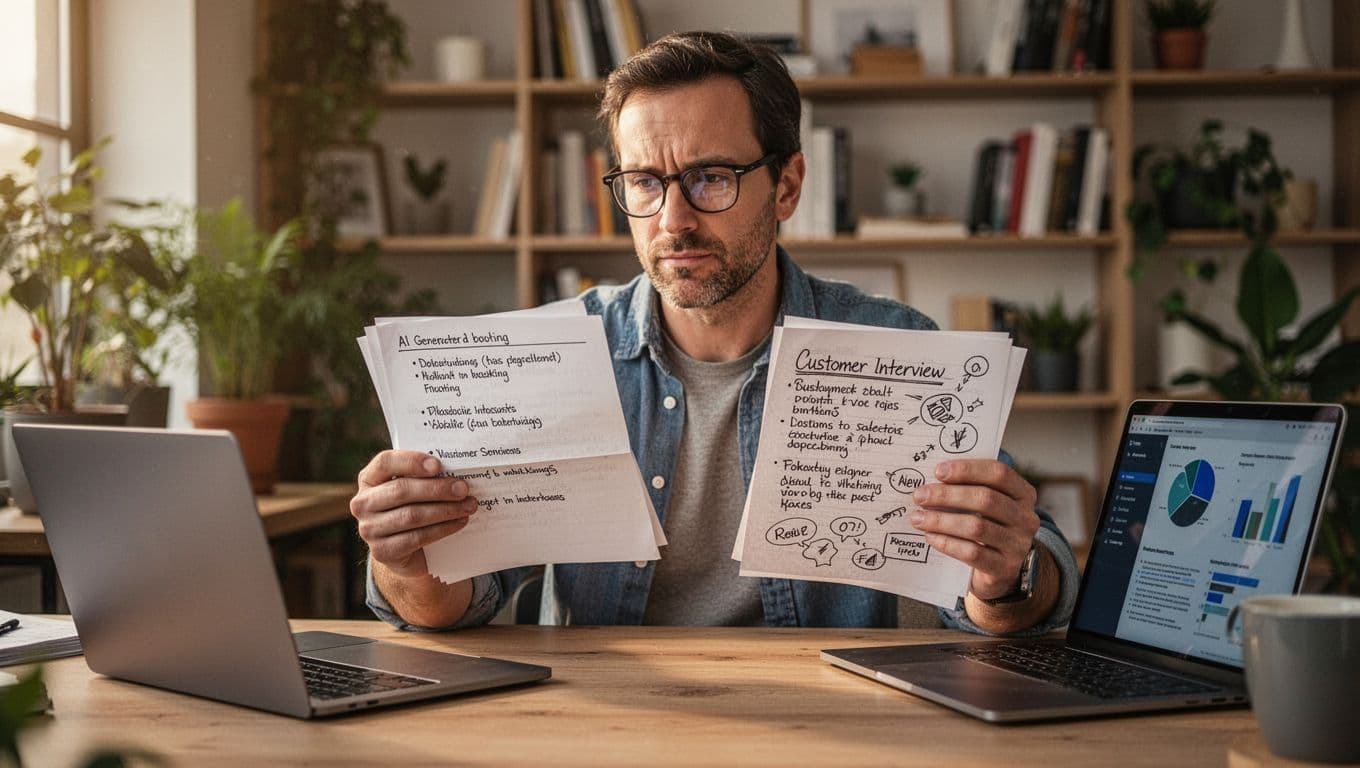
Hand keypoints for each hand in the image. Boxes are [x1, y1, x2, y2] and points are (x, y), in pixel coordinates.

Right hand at [350, 450, 478, 578]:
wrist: (406, 551)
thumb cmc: (413, 507)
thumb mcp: (413, 489)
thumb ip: (424, 477)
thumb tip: (457, 472)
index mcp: (369, 479)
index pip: (385, 462)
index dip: (411, 462)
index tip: (438, 466)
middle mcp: (363, 503)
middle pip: (401, 490)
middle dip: (437, 489)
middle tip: (463, 489)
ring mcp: (369, 529)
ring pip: (411, 515)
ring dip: (445, 510)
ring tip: (468, 506)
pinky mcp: (382, 551)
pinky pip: (416, 538)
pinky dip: (442, 529)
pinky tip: (459, 523)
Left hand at [910, 459, 1039, 600]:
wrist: (998, 572)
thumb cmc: (985, 527)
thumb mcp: (984, 506)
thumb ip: (967, 488)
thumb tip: (932, 478)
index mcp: (1023, 494)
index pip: (999, 473)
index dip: (967, 470)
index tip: (938, 471)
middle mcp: (1026, 518)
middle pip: (986, 499)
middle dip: (948, 495)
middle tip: (920, 496)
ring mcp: (1018, 545)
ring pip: (977, 527)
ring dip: (942, 520)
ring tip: (918, 518)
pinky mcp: (1005, 568)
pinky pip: (973, 553)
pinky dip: (948, 543)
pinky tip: (930, 537)